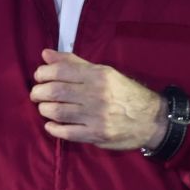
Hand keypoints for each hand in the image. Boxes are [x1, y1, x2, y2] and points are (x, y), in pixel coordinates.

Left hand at [30, 49, 166, 149]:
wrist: (152, 120)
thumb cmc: (125, 93)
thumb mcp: (104, 73)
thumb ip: (74, 63)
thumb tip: (46, 54)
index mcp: (99, 76)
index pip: (61, 71)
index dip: (43, 73)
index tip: (39, 77)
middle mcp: (97, 95)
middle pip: (55, 91)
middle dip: (39, 92)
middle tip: (37, 94)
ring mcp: (96, 116)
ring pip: (57, 111)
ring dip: (44, 109)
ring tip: (45, 107)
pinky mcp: (97, 135)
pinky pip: (66, 132)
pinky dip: (53, 128)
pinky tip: (51, 124)